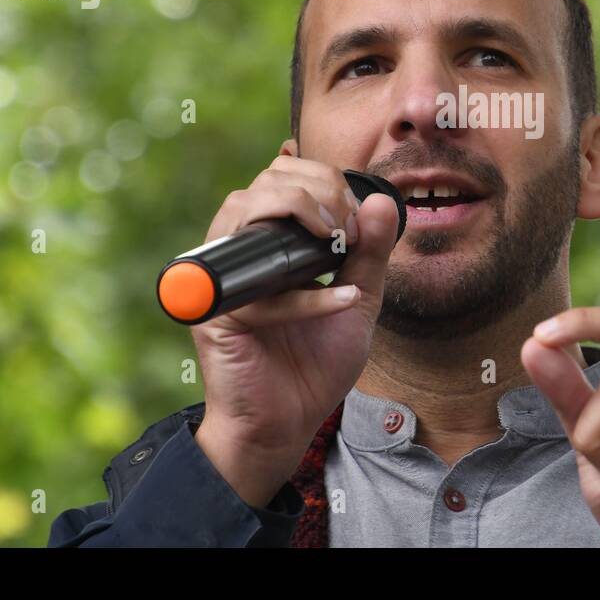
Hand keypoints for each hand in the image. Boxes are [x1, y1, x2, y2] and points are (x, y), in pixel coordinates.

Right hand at [191, 156, 397, 506]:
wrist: (290, 423)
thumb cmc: (316, 362)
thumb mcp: (359, 298)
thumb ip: (370, 251)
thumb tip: (381, 200)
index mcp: (271, 242)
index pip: (285, 175)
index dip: (326, 179)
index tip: (359, 216)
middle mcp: (242, 251)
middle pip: (263, 181)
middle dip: (317, 189)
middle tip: (349, 228)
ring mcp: (225, 279)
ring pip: (242, 209)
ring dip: (299, 212)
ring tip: (339, 243)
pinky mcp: (218, 315)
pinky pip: (260, 290)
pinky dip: (306, 296)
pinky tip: (343, 301)